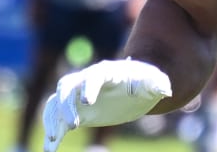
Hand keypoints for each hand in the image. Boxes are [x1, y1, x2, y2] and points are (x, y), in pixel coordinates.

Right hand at [41, 58, 171, 151]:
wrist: (135, 86)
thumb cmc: (145, 81)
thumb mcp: (154, 82)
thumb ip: (158, 84)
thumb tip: (166, 91)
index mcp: (106, 72)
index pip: (93, 76)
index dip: (89, 87)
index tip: (88, 102)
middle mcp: (86, 81)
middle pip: (67, 87)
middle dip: (67, 105)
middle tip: (73, 125)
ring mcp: (77, 95)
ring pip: (56, 103)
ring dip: (52, 119)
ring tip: (53, 139)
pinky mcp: (75, 111)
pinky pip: (56, 120)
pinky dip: (52, 132)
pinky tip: (50, 149)